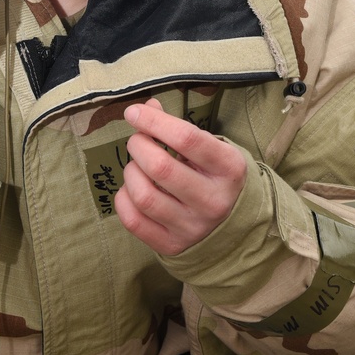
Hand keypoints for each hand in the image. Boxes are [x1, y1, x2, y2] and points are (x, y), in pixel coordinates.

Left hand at [115, 99, 246, 255]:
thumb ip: (176, 127)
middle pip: (160, 167)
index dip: (153, 121)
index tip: (134, 112)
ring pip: (143, 195)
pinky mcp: (172, 245)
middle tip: (138, 141)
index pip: (186, 138)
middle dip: (138, 146)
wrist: (232, 226)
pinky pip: (133, 221)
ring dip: (130, 173)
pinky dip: (123, 199)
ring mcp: (192, 227)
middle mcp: (213, 201)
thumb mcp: (209, 149)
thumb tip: (144, 109)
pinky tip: (131, 190)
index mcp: (229, 169)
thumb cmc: (214, 176)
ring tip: (136, 167)